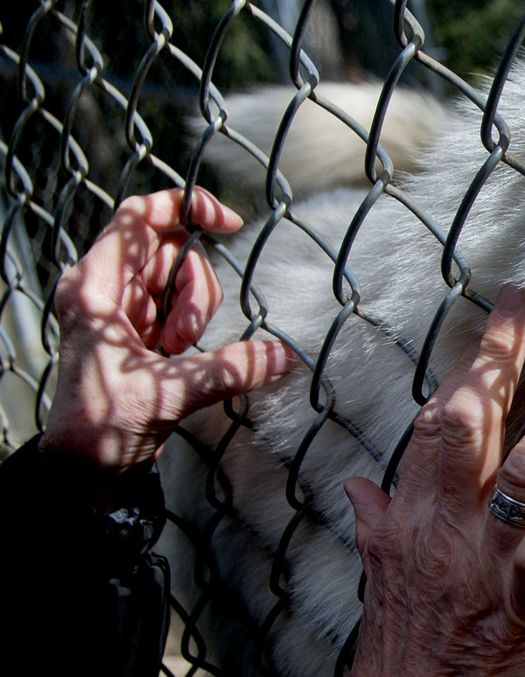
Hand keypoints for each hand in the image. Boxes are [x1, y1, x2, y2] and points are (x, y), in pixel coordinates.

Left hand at [40, 187, 292, 471]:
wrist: (84, 467)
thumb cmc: (101, 425)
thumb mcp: (169, 392)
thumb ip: (230, 368)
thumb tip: (285, 355)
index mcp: (94, 287)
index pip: (140, 217)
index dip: (187, 207)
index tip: (229, 223)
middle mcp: (104, 288)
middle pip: (171, 249)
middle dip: (196, 287)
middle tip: (189, 336)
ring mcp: (122, 309)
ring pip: (179, 280)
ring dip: (195, 311)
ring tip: (180, 352)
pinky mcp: (138, 330)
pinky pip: (180, 307)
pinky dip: (193, 326)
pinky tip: (181, 356)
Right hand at [343, 285, 524, 676]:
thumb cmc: (400, 649)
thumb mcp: (377, 577)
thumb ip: (375, 522)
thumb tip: (358, 484)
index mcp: (414, 512)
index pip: (439, 416)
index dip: (473, 359)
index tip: (504, 312)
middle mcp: (445, 523)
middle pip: (472, 423)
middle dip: (504, 356)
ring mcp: (481, 562)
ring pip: (517, 472)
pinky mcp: (517, 607)